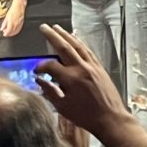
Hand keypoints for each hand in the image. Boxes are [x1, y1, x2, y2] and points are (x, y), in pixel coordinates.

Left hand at [0, 0, 25, 37]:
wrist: (19, 6)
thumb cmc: (12, 10)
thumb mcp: (6, 16)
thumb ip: (4, 23)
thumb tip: (1, 29)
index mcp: (11, 22)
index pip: (8, 31)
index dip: (6, 33)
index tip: (4, 34)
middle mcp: (16, 24)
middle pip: (12, 32)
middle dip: (8, 34)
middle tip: (5, 33)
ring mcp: (19, 24)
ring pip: (16, 31)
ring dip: (12, 33)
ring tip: (9, 33)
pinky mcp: (22, 23)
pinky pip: (19, 29)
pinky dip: (16, 32)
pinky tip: (14, 31)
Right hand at [35, 24, 146, 146]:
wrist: (110, 118)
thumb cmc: (86, 116)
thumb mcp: (63, 108)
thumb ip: (50, 92)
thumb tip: (39, 80)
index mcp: (70, 79)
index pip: (50, 66)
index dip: (41, 66)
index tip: (36, 70)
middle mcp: (81, 68)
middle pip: (63, 47)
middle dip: (52, 36)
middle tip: (44, 27)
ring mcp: (92, 66)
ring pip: (77, 45)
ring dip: (66, 35)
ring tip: (57, 28)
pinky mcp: (99, 67)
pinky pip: (88, 50)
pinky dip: (80, 43)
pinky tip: (75, 38)